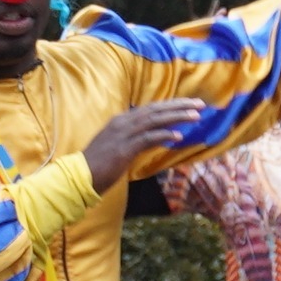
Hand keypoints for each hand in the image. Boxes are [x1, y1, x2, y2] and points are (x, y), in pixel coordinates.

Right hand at [82, 99, 198, 185]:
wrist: (80, 176)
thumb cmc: (99, 165)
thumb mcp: (119, 146)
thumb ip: (136, 139)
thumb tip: (155, 137)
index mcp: (122, 120)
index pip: (151, 108)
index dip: (171, 105)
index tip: (190, 104)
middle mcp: (123, 122)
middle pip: (156, 110)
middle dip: (179, 106)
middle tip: (200, 104)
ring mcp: (123, 134)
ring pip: (155, 120)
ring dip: (177, 116)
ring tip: (196, 116)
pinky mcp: (124, 148)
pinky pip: (148, 138)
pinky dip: (164, 135)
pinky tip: (179, 135)